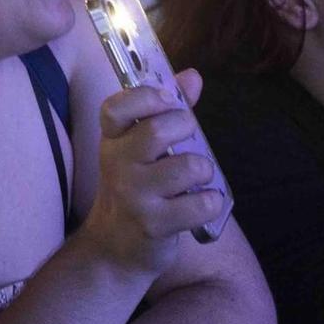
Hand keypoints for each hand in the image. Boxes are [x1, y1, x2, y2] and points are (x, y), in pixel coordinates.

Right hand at [82, 73, 226, 276]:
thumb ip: (167, 111)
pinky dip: (211, 201)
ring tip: (197, 179)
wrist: (115, 246)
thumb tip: (193, 77)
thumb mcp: (140, 150)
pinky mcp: (155, 224)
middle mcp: (117, 165)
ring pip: (188, 167)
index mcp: (112, 141)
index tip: (167, 99)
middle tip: (189, 140)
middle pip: (158, 131)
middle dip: (186, 128)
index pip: (116, 108)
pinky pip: (201, 203)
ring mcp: (134, 196)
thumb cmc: (137, 188)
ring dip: (204, 170)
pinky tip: (201, 204)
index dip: (146, 97)